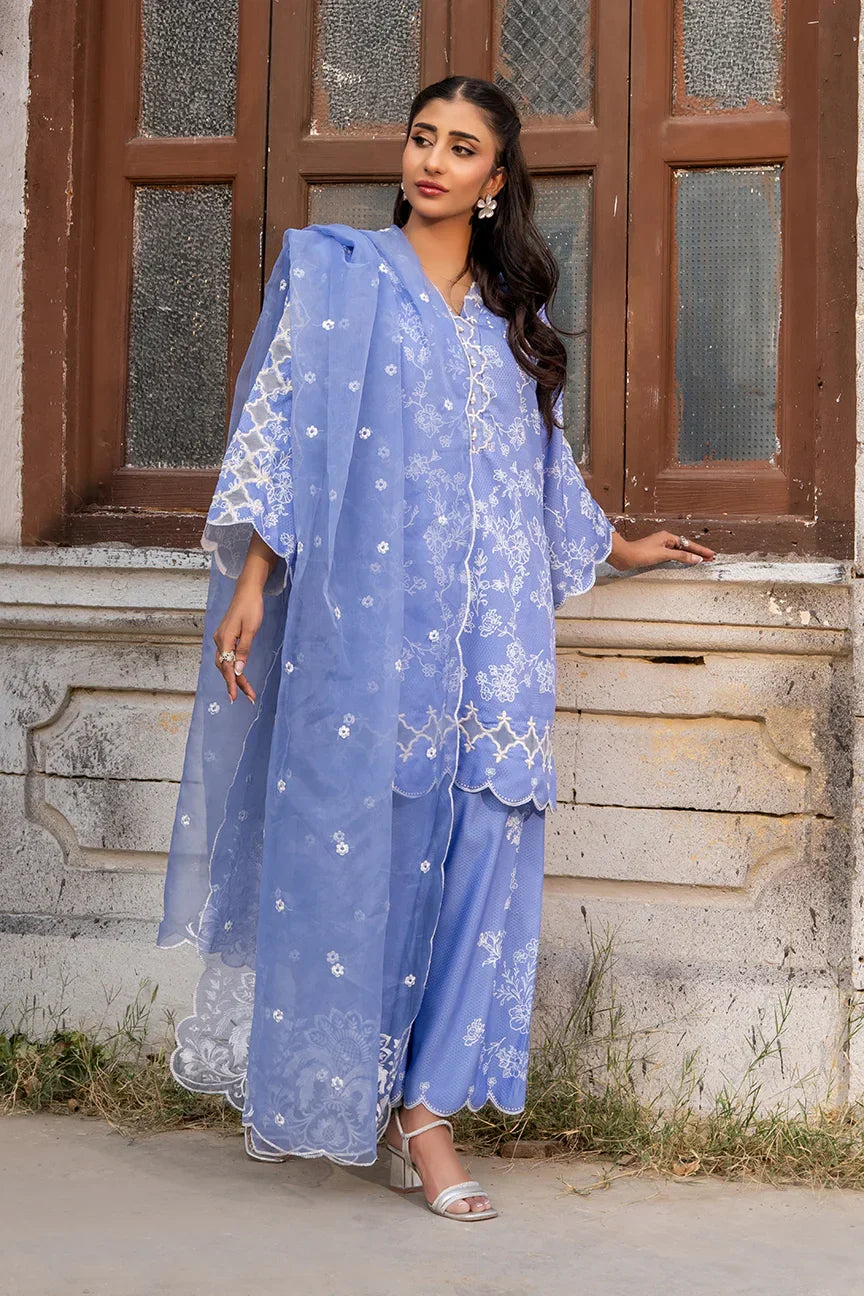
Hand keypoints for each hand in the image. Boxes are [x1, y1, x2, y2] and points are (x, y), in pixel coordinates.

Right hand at [213, 583, 263, 702]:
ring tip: (246, 690)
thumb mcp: (251, 630)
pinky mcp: (225, 636)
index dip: (231, 683)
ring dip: (235, 677)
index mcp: (224, 639)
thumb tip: (239, 670)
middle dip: (235, 683)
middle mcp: (219, 640)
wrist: (247, 591)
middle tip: (248, 697)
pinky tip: (239, 674)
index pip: (227, 667)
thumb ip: (244, 650)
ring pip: (225, 663)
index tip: (234, 697)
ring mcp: (221, 638)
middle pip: (225, 667)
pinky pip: (227, 656)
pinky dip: (233, 667)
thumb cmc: (251, 607)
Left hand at [607, 530, 715, 571]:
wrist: (624, 556)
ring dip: (690, 556)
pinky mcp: (655, 554)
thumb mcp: (664, 554)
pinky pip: (673, 555)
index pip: (689, 544)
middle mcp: (665, 540)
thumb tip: (696, 558)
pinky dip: (681, 558)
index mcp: (667, 537)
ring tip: (701, 560)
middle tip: (710, 558)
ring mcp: (660, 547)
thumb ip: (681, 556)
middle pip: (686, 547)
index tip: (711, 554)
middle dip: (698, 553)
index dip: (701, 550)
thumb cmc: (641, 553)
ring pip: (679, 551)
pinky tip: (684, 561)